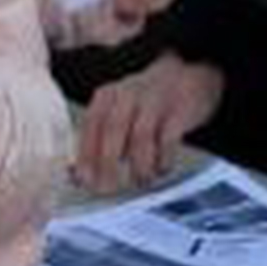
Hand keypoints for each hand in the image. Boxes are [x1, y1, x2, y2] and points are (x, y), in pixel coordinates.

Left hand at [76, 50, 225, 190]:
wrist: (186, 76)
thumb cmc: (145, 104)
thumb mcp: (117, 113)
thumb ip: (99, 141)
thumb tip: (79, 175)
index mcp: (107, 96)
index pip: (90, 125)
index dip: (86, 155)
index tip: (85, 180)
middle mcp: (128, 94)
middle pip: (113, 130)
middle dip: (108, 164)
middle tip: (108, 188)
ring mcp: (155, 100)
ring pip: (141, 137)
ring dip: (139, 165)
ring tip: (140, 180)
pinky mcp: (179, 110)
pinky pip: (168, 139)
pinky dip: (163, 159)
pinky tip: (161, 168)